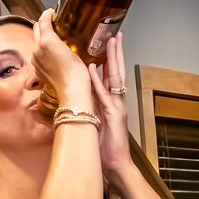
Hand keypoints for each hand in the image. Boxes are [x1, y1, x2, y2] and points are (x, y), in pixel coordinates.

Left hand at [30, 10, 94, 117]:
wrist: (72, 91)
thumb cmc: (76, 72)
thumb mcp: (72, 48)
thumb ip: (60, 36)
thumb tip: (56, 29)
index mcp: (45, 40)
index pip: (43, 20)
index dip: (48, 14)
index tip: (53, 13)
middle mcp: (37, 49)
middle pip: (37, 30)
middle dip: (44, 24)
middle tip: (55, 24)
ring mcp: (36, 60)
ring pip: (37, 43)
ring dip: (43, 38)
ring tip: (56, 40)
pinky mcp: (37, 69)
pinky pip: (38, 56)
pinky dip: (43, 51)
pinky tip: (54, 54)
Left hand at [87, 31, 132, 173]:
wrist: (115, 165)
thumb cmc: (105, 147)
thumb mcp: (97, 123)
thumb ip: (93, 110)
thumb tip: (82, 100)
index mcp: (111, 102)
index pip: (112, 76)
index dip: (111, 59)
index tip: (109, 43)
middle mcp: (116, 101)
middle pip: (116, 71)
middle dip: (116, 52)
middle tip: (115, 34)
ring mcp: (116, 106)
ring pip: (115, 78)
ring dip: (113, 59)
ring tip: (112, 41)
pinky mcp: (112, 115)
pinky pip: (104, 95)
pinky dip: (99, 81)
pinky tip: (95, 68)